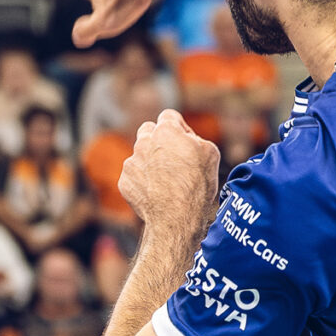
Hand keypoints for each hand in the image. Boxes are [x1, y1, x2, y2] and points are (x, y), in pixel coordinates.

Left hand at [117, 111, 220, 241]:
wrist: (176, 218)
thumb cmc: (197, 185)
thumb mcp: (210, 153)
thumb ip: (195, 138)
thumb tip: (187, 139)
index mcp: (166, 131)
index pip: (169, 117)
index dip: (180, 128)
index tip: (186, 142)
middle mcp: (144, 142)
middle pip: (149, 131)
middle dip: (158, 140)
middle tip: (172, 157)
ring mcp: (131, 162)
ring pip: (140, 155)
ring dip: (150, 162)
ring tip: (166, 182)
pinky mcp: (124, 182)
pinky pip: (134, 176)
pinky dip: (143, 182)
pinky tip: (156, 194)